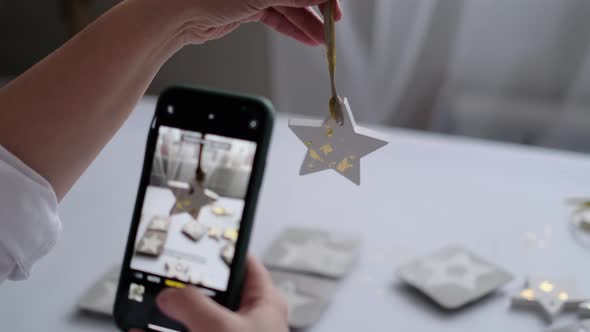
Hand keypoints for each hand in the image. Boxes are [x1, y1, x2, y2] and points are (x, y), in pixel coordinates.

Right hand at [132, 256, 288, 331]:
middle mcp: (247, 319)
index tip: (194, 238)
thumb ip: (193, 306)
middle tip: (159, 273)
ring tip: (142, 300)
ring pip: (193, 320)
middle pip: (212, 292)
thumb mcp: (221, 328)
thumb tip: (170, 296)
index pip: (242, 263)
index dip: (220, 249)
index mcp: (264, 302)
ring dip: (166, 314)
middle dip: (183, 285)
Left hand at [172, 0, 342, 45]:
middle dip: (316, 6)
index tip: (333, 2)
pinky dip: (291, 28)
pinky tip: (308, 38)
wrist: (175, 13)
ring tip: (324, 38)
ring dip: (307, 22)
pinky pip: (276, 16)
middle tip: (333, 21)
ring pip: (287, 4)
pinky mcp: (246, 6)